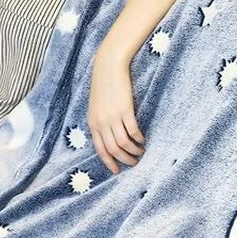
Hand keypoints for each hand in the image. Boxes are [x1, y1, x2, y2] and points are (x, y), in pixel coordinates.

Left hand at [87, 48, 144, 174]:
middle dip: (125, 160)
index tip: (117, 171)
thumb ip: (100, 122)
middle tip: (134, 163)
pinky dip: (139, 139)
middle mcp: (101, 122)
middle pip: (113, 149)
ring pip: (124, 143)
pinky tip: (143, 139)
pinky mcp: (125, 110)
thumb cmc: (103, 85)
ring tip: (141, 152)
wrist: (108, 66)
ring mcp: (113, 117)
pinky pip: (133, 131)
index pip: (100, 149)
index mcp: (93, 123)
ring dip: (134, 151)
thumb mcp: (96, 106)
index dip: (109, 162)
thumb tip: (108, 137)